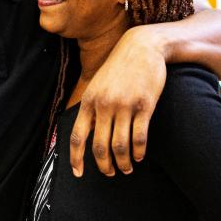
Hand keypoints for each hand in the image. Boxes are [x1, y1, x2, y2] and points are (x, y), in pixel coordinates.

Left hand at [70, 26, 165, 176]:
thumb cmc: (120, 67)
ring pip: (120, 145)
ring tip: (127, 168)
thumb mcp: (98, 83)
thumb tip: (87, 132)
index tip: (79, 174)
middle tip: (110, 173)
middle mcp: (104, 104)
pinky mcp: (144, 105)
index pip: (78, 136)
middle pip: (100, 147)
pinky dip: (139, 151)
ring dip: (123, 162)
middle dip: (104, 165)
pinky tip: (140, 156)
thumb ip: (92, 106)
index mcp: (89, 100)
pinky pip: (139, 137)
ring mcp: (124, 105)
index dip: (76, 159)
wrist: (142, 46)